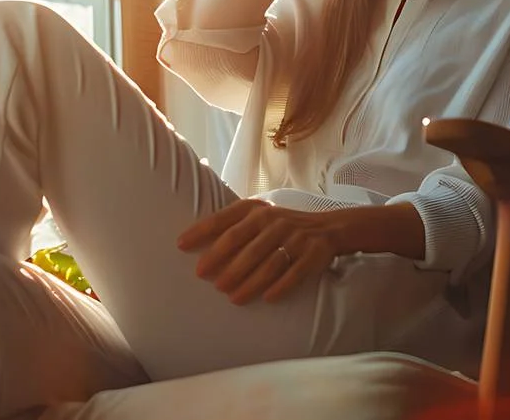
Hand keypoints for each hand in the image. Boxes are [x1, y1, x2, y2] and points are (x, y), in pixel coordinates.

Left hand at [177, 199, 339, 305]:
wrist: (329, 228)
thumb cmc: (281, 226)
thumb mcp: (258, 217)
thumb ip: (231, 225)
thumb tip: (192, 243)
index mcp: (257, 210)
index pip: (224, 220)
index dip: (201, 232)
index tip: (180, 245)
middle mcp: (275, 221)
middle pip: (244, 245)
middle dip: (223, 263)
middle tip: (206, 279)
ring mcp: (295, 237)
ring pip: (268, 263)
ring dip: (249, 282)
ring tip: (232, 297)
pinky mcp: (313, 254)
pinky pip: (294, 273)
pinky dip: (281, 286)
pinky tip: (267, 299)